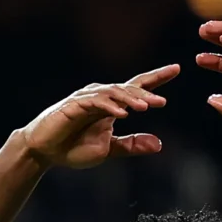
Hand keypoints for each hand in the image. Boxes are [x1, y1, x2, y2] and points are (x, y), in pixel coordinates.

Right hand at [16, 66, 177, 169]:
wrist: (44, 152)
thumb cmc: (73, 148)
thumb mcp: (108, 149)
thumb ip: (131, 145)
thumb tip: (160, 144)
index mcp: (111, 106)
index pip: (137, 87)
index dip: (156, 78)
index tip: (176, 69)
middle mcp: (101, 98)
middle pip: (128, 88)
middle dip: (146, 92)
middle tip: (162, 102)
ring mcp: (86, 99)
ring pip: (113, 93)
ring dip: (130, 99)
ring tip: (147, 107)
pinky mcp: (73, 105)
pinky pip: (94, 103)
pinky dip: (109, 107)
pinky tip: (122, 114)